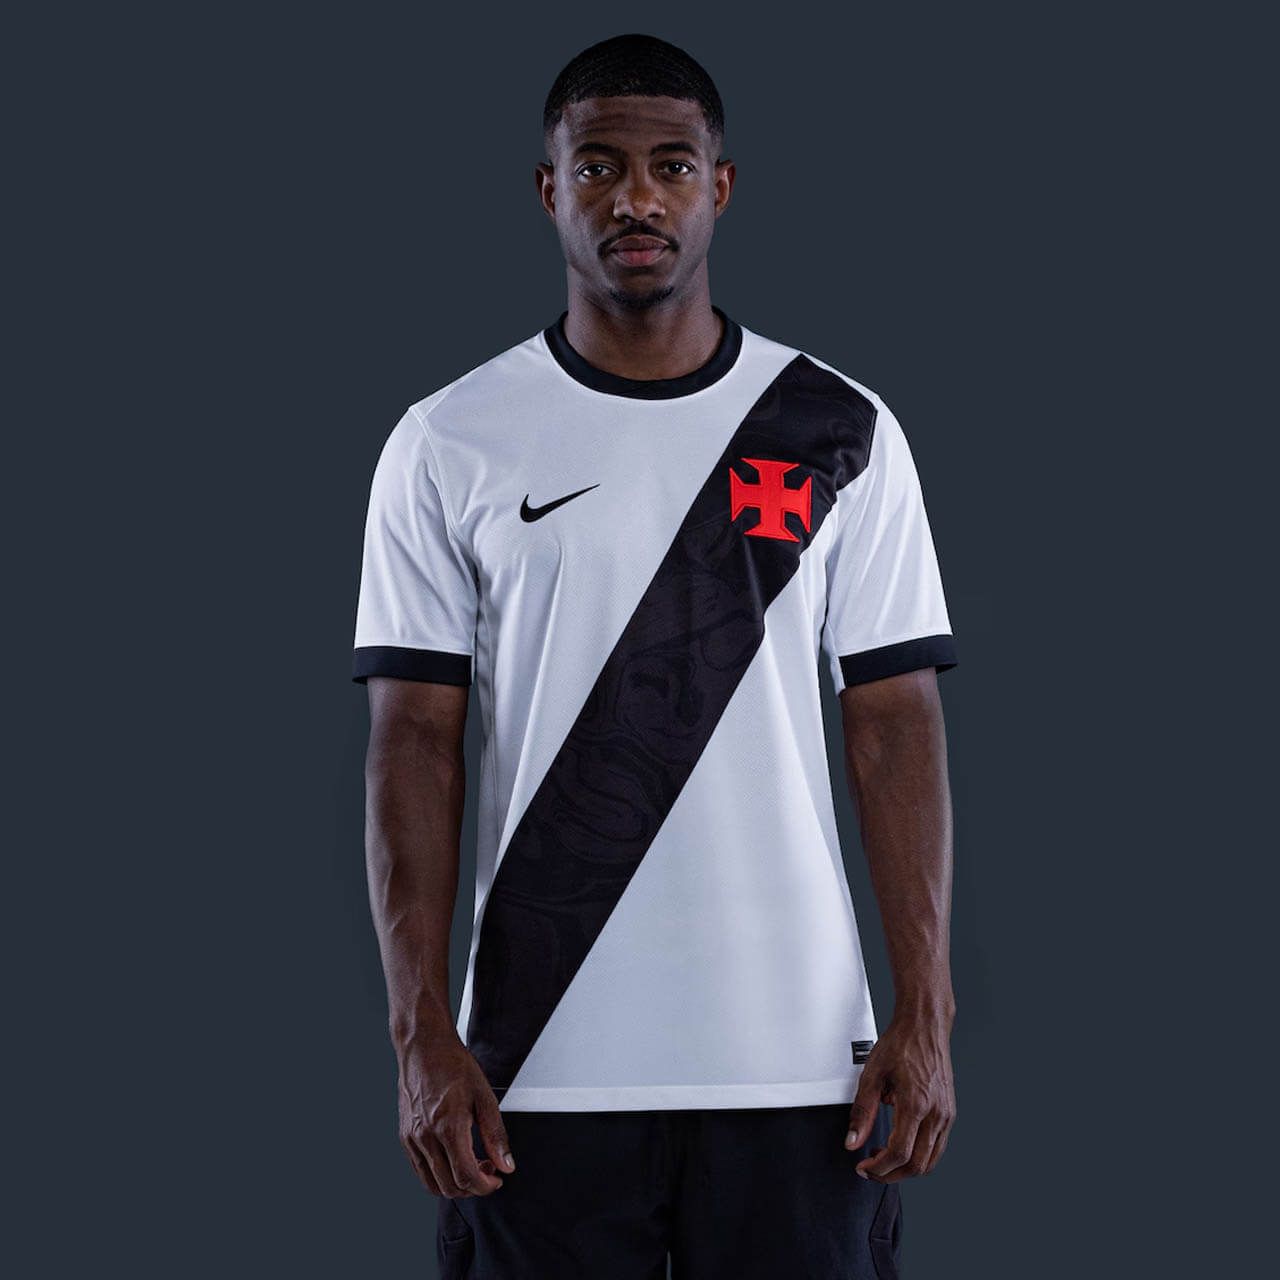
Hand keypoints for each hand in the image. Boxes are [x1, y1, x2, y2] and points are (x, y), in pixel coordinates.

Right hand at [397, 1033, 515, 1198]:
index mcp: (448, 1127)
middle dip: (472, 1187)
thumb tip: (506, 1165)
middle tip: (487, 1169)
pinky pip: (420, 1169)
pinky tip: (453, 1157)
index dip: (484, 1186)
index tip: (496, 1180)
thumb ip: (496, 1135)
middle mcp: (425, 1137)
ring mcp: (412, 1138)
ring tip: (471, 1165)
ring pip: (431, 1183)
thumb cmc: (453, 1065)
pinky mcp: (404, 1136)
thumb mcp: (484, 1096)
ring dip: (455, 1184)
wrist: (424, 1047)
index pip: (465, 1177)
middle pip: (449, 1186)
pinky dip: (438, 1174)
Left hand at [843, 1011, 955, 1181]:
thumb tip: (852, 1141)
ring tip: (883, 1159)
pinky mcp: (949, 1113)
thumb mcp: (872, 1075)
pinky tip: (900, 1145)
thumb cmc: (900, 1044)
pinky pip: (937, 1147)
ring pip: (930, 1160)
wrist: (925, 1026)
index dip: (879, 1167)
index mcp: (916, 1104)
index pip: (899, 1153)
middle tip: (871, 1170)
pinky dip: (919, 1156)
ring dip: (905, 1168)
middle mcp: (936, 1113)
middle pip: (917, 1165)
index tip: (863, 1167)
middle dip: (891, 1174)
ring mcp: (946, 1114)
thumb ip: (861, 1112)